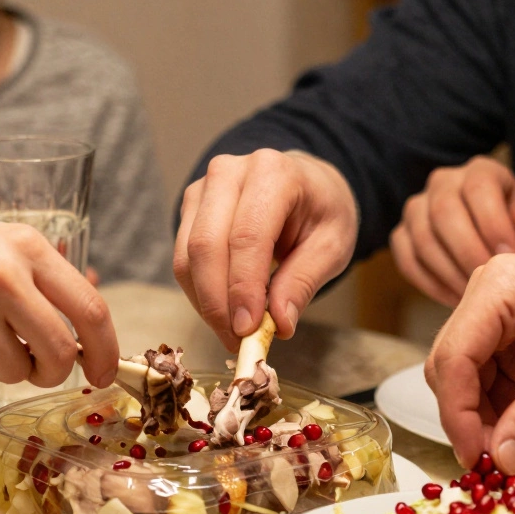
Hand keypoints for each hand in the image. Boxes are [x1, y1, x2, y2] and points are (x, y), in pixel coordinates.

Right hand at [0, 208, 118, 388]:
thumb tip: (90, 338)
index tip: (104, 373)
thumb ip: (40, 280)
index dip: (107, 351)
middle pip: (60, 352)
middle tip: (39, 369)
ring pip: (16, 371)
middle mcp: (2, 274)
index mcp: (27, 246)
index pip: (91, 309)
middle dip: (53, 372)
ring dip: (3, 368)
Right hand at [174, 149, 357, 350]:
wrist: (306, 184)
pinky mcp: (190, 207)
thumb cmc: (321, 212)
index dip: (243, 287)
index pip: (247, 236)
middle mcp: (230, 173)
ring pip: (187, 255)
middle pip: (207, 245)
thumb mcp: (331, 246)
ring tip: (232, 333)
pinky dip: (199, 293)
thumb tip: (278, 324)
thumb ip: (303, 282)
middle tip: (236, 340)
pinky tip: (222, 312)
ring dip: (205, 302)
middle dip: (217, 302)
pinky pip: (182, 259)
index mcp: (273, 173)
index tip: (246, 330)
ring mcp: (204, 188)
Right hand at [390, 156, 514, 305]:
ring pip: (423, 239)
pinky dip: (431, 285)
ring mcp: (416, 209)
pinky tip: (455, 299)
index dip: (493, 222)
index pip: (479, 187)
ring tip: (474, 294)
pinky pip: (408, 261)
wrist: (496, 252)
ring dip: (449, 272)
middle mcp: (443, 182)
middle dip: (467, 251)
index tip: (509, 255)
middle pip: (444, 211)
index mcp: (480, 171)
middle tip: (488, 282)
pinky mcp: (401, 237)